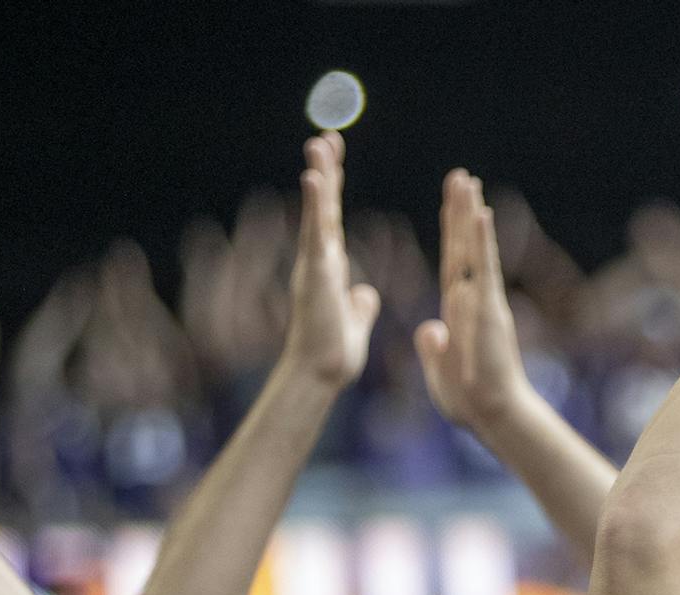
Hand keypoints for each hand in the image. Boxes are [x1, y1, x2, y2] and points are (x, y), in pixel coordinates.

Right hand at [283, 131, 382, 389]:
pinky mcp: (316, 274)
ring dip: (318, 178)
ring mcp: (314, 265)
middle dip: (324, 171)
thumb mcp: (354, 321)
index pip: (331, 217)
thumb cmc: (334, 353)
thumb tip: (366, 295)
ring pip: (317, 213)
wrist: (321, 373)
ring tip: (317, 145)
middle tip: (325, 137)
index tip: (334, 156)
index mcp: (330, 266)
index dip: (333, 187)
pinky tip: (313, 178)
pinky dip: (314, 206)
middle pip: (322, 207)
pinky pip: (316, 233)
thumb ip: (359, 304)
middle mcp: (318, 259)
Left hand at [414, 169, 535, 430]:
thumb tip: (429, 328)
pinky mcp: (491, 310)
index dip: (450, 234)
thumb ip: (433, 348)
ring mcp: (484, 302)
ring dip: (470, 214)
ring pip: (475, 250)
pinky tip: (480, 214)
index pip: (452, 263)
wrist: (492, 416)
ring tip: (467, 181)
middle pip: (462, 247)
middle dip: (459, 211)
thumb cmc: (470, 402)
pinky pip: (485, 270)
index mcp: (458, 312)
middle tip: (459, 176)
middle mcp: (473, 300)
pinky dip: (482, 242)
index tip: (451, 205)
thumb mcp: (441, 370)